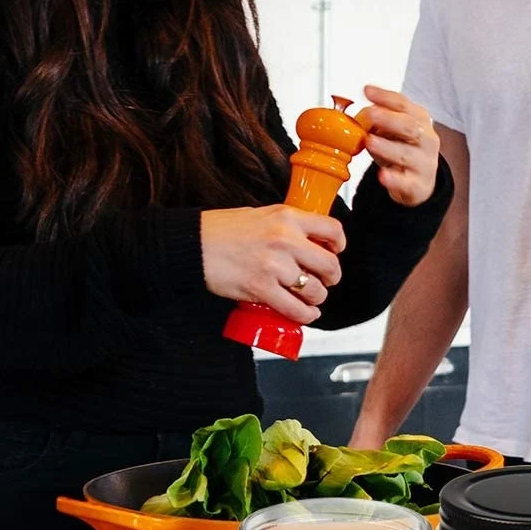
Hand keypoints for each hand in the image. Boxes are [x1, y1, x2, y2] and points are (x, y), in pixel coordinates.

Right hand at [200, 204, 345, 323]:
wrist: (191, 244)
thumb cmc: (222, 229)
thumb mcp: (262, 214)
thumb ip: (287, 226)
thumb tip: (309, 240)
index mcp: (287, 217)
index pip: (333, 229)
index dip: (339, 244)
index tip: (335, 251)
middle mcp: (285, 239)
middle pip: (330, 265)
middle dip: (332, 277)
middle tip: (326, 280)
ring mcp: (274, 265)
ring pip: (315, 290)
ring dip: (317, 298)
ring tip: (311, 298)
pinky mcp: (260, 288)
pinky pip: (294, 309)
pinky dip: (305, 315)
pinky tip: (306, 313)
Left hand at [360, 84, 440, 207]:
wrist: (421, 182)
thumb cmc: (403, 150)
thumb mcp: (394, 131)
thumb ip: (379, 120)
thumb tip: (361, 112)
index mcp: (420, 121)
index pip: (404, 105)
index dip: (385, 97)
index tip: (367, 91)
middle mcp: (426, 140)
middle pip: (410, 126)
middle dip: (389, 119)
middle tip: (370, 114)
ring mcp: (424, 163)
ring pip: (407, 154)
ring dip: (387, 147)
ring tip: (370, 141)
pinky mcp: (418, 185)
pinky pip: (406, 182)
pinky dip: (394, 179)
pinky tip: (383, 175)